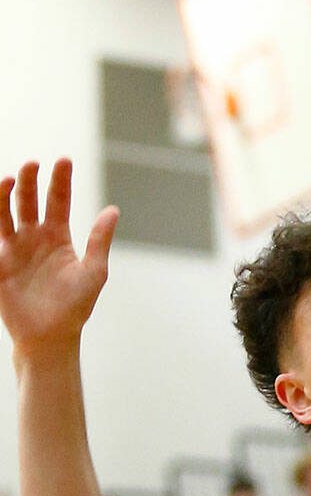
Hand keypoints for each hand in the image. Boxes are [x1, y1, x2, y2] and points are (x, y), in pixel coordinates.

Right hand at [0, 160, 117, 357]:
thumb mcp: (94, 271)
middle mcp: (34, 238)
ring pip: (5, 214)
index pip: (58, 201)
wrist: (50, 336)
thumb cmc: (76, 306)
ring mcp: (14, 250)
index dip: (60, 180)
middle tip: (32, 163)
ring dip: (4, 196)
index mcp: (59, 237)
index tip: (63, 159)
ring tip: (8, 178)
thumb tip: (113, 209)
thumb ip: (99, 240)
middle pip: (28, 202)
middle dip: (29, 181)